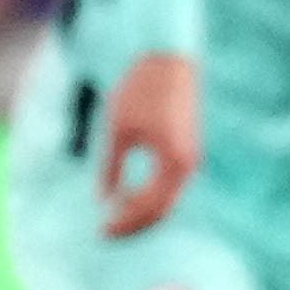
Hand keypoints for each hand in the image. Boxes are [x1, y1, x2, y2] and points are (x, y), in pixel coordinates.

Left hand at [97, 49, 199, 233]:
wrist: (166, 57)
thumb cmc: (140, 89)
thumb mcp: (118, 130)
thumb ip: (110, 167)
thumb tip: (102, 199)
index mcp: (172, 162)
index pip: (149, 206)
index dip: (125, 221)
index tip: (101, 230)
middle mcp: (186, 164)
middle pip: (161, 209)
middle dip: (133, 222)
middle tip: (105, 231)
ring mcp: (188, 157)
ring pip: (166, 198)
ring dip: (141, 211)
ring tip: (113, 216)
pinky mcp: (185, 148)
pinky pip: (168, 184)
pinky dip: (149, 195)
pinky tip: (127, 196)